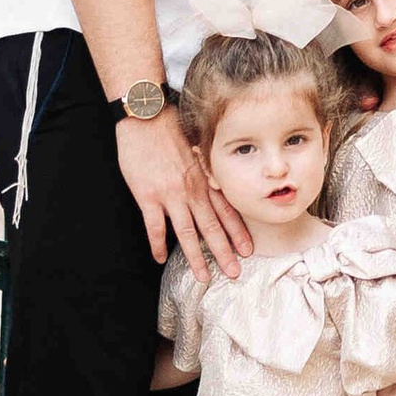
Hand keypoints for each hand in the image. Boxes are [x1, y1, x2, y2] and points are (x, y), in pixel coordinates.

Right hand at [115, 110, 249, 281]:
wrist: (146, 118)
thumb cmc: (170, 130)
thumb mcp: (196, 149)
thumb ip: (205, 171)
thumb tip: (214, 185)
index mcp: (204, 178)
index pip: (226, 209)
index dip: (238, 231)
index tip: (248, 249)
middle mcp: (192, 189)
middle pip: (211, 226)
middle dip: (224, 251)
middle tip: (234, 272)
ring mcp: (170, 194)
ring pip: (187, 232)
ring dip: (197, 257)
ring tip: (204, 276)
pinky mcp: (148, 196)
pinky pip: (154, 227)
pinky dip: (158, 245)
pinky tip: (160, 259)